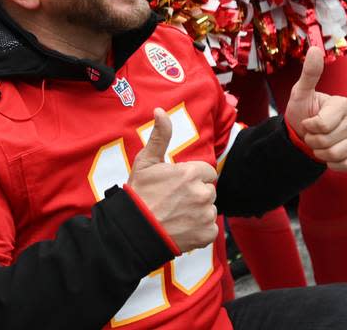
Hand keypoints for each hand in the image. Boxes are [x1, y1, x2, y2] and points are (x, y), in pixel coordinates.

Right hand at [126, 108, 218, 253]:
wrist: (136, 229)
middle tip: (174, 200)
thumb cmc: (139, 193)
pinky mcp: (207, 234)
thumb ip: (159, 136)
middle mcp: (202, 193)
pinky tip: (182, 227)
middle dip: (195, 193)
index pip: (206, 171)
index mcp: (190, 174)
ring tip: (177, 214)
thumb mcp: (146, 161)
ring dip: (198, 211)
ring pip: (209, 209)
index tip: (177, 184)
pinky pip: (210, 228)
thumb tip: (160, 111)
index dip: (192, 177)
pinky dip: (199, 229)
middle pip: (208, 190)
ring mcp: (206, 215)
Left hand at [282, 44, 346, 171]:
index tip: (307, 122)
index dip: (308, 127)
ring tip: (317, 143)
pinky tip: (327, 155)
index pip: (322, 125)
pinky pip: (345, 166)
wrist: (304, 134)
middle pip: (327, 142)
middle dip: (312, 141)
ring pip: (335, 155)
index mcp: (342, 104)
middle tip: (311, 134)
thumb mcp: (300, 93)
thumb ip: (309, 73)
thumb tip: (315, 48)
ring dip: (319, 153)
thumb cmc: (302, 112)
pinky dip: (331, 164)